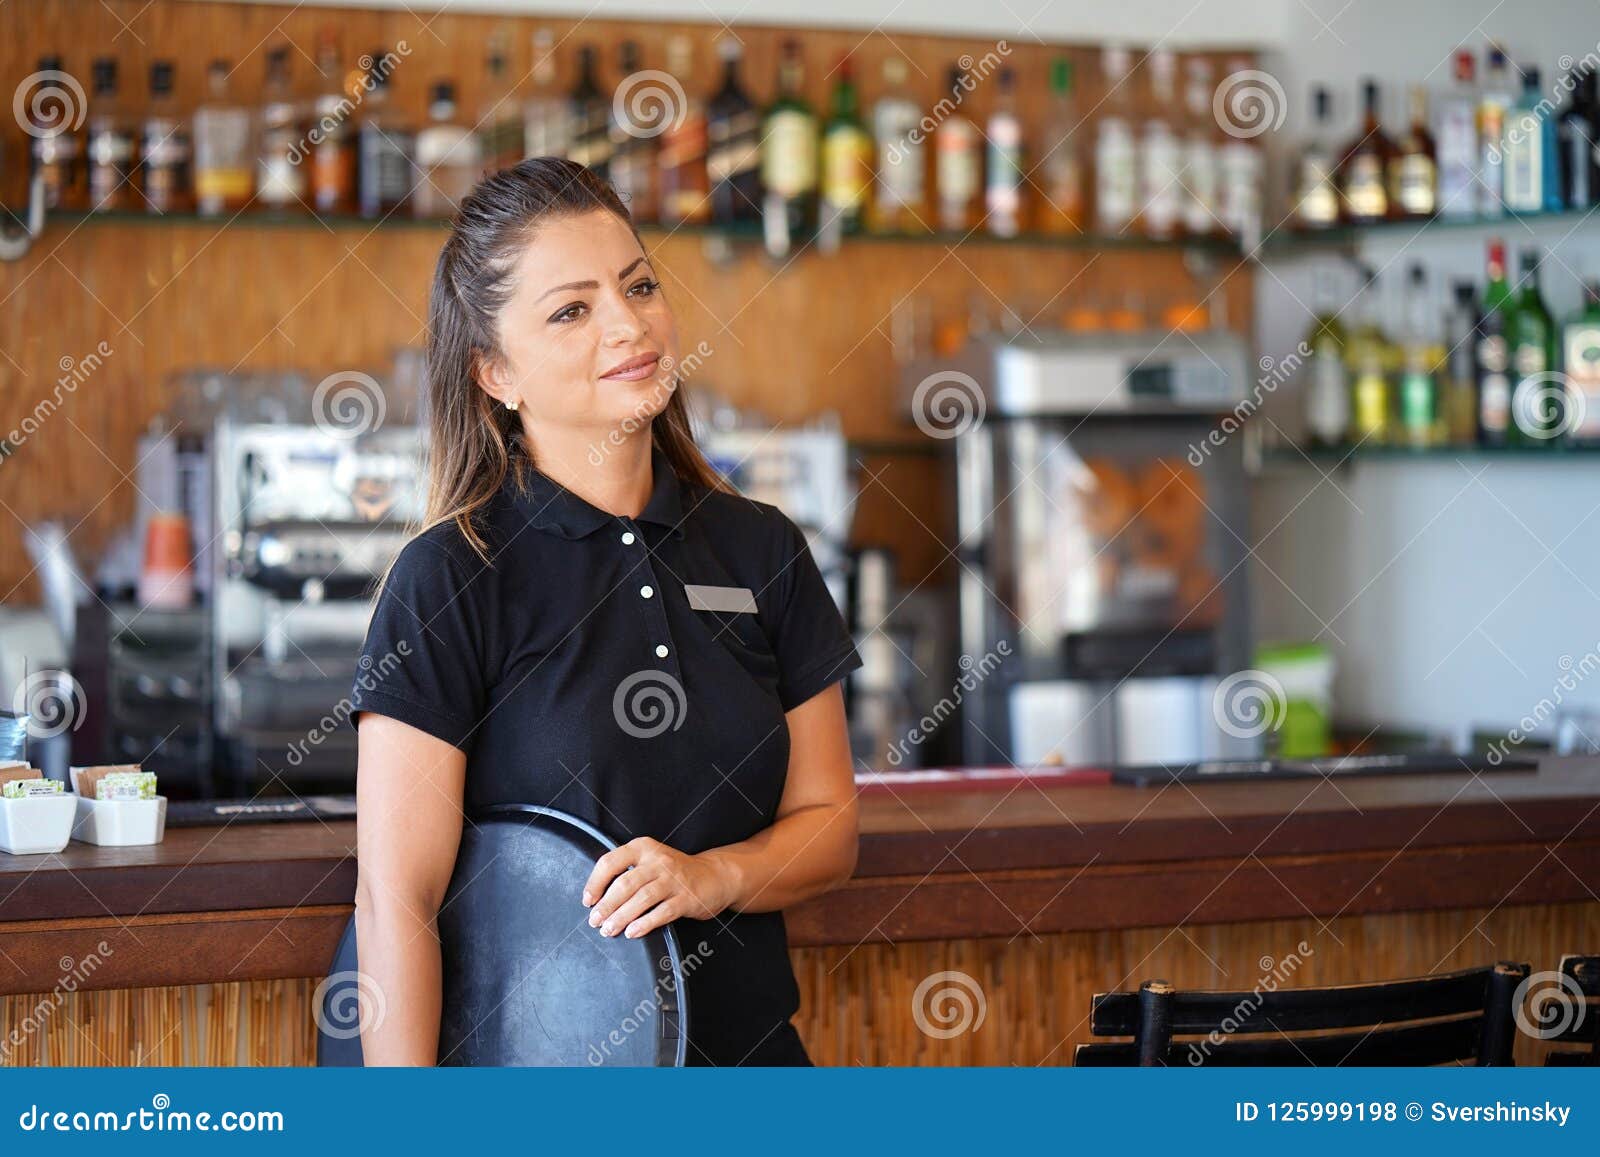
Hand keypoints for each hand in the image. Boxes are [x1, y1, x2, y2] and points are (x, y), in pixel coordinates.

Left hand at [581, 837, 738, 939]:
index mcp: (644, 848)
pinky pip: (662, 912)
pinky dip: (644, 924)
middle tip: (595, 921)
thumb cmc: (675, 872)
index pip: (610, 862)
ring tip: (609, 930)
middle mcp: (658, 861)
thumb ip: (626, 871)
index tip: (588, 901)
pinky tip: (632, 932)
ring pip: (641, 899)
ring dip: (621, 917)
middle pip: (625, 884)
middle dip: (606, 906)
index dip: (595, 883)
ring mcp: (674, 879)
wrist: (714, 876)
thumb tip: (597, 897)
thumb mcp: (650, 860)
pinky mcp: (686, 898)